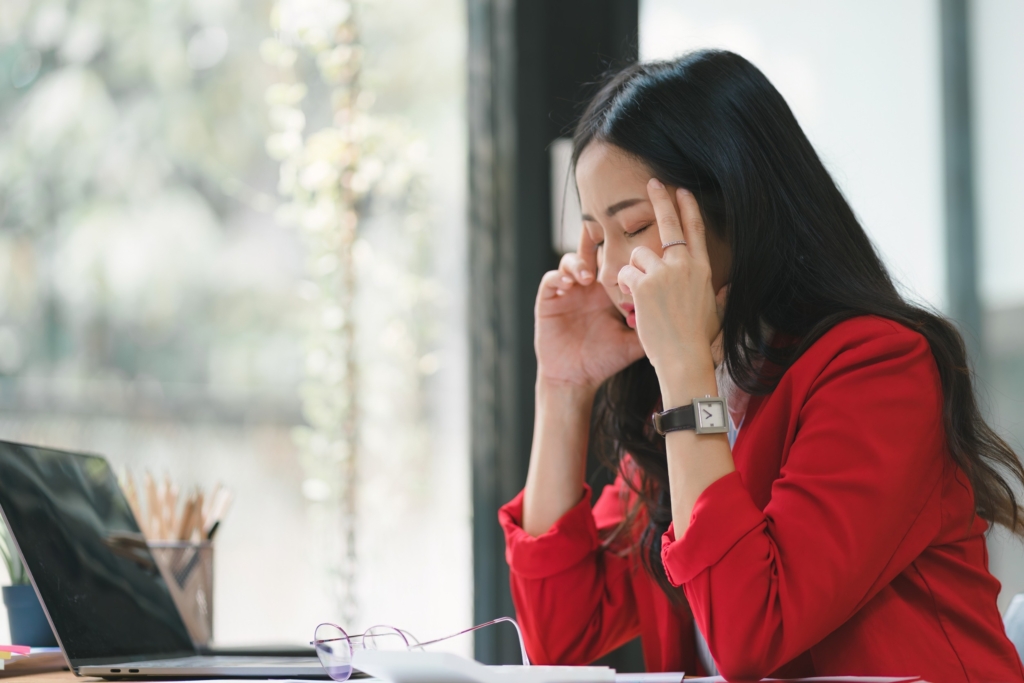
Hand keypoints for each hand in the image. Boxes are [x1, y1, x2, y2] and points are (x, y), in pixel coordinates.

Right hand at [535, 227, 644, 391]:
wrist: (576, 379)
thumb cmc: (605, 361)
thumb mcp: (633, 341)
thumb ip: (651, 324)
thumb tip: (681, 313)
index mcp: (609, 293)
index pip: (615, 262)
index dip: (622, 251)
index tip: (636, 249)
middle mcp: (588, 288)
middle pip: (591, 253)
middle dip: (596, 243)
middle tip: (605, 243)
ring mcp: (567, 293)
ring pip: (570, 262)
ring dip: (578, 263)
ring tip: (587, 277)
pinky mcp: (548, 302)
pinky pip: (550, 280)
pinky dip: (558, 277)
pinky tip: (569, 284)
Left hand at [616, 179, 722, 384]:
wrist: (683, 358)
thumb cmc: (697, 341)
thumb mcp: (714, 313)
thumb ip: (719, 296)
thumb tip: (729, 287)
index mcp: (702, 270)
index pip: (696, 231)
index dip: (688, 208)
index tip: (682, 191)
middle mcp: (685, 266)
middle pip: (670, 224)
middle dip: (661, 200)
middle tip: (653, 183)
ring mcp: (664, 272)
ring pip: (638, 255)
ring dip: (634, 271)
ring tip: (641, 295)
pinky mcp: (644, 283)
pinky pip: (625, 273)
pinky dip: (623, 285)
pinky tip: (632, 300)